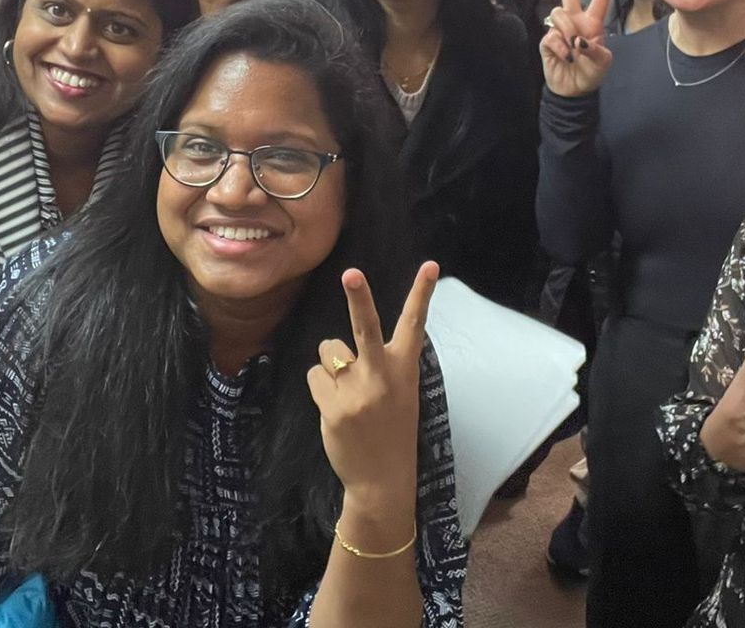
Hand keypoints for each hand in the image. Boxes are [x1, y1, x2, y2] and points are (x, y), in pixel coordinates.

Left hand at [309, 261, 439, 511]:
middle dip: (358, 297)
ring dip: (331, 366)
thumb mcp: (401, 395)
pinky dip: (320, 389)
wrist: (382, 480)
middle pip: (365, 327)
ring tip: (347, 394)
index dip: (422, 293)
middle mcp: (382, 376)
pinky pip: (314, 377)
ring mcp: (357, 391)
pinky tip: (336, 410)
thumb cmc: (391, 431)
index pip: (415, 324)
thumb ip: (381, 366)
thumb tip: (340, 346)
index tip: (429, 265)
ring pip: (328, 351)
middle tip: (351, 273)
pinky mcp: (333, 406)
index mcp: (405, 370)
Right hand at [539, 0, 615, 97]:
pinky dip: (560, 47)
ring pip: (559, 14)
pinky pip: (552, 35)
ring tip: (573, 48)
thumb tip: (578, 40)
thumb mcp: (603, 62)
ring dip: (568, 29)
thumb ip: (596, 49)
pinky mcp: (548, 41)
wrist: (574, 90)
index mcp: (592, 24)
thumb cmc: (591, 74)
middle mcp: (575, 22)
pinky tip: (565, 56)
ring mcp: (560, 30)